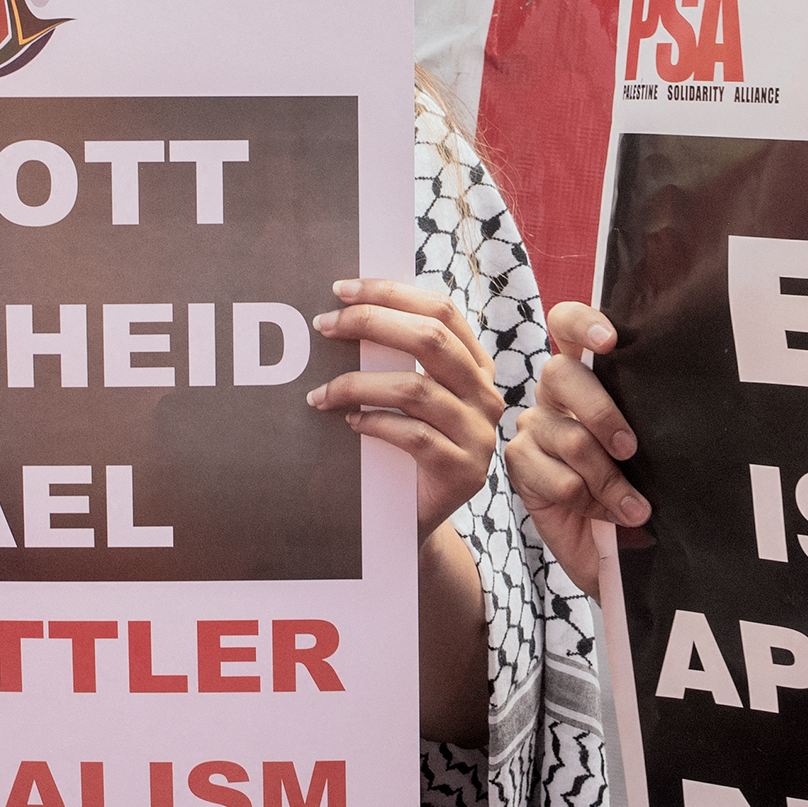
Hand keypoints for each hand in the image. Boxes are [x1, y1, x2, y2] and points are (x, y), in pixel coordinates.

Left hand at [308, 279, 502, 538]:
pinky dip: (374, 425)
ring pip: (416, 389)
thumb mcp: (406, 396)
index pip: (441, 310)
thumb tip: (345, 310)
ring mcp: (479, 434)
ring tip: (321, 393)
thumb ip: (394, 358)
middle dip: (371, 324)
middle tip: (324, 325)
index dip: (391, 294)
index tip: (342, 290)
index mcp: (475, 365)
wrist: (413, 515)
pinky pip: (413, 436)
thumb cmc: (401, 447)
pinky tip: (350, 423)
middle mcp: (485, 394)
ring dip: (357, 384)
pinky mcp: (463, 471)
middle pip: (431, 339)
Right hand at [504, 300, 644, 592]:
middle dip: (602, 412)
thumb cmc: (631, 486)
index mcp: (586, 376)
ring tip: (634, 508)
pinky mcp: (520, 466)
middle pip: (561, 373)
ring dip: (609, 478)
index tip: (611, 342)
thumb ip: (644, 421)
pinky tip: (602, 514)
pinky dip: (589, 502)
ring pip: (570, 437)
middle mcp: (554, 395)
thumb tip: (672, 414)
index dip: (583, 324)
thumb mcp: (645, 452)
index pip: (567, 326)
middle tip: (630, 449)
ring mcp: (533, 428)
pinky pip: (559, 479)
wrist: (608, 548)